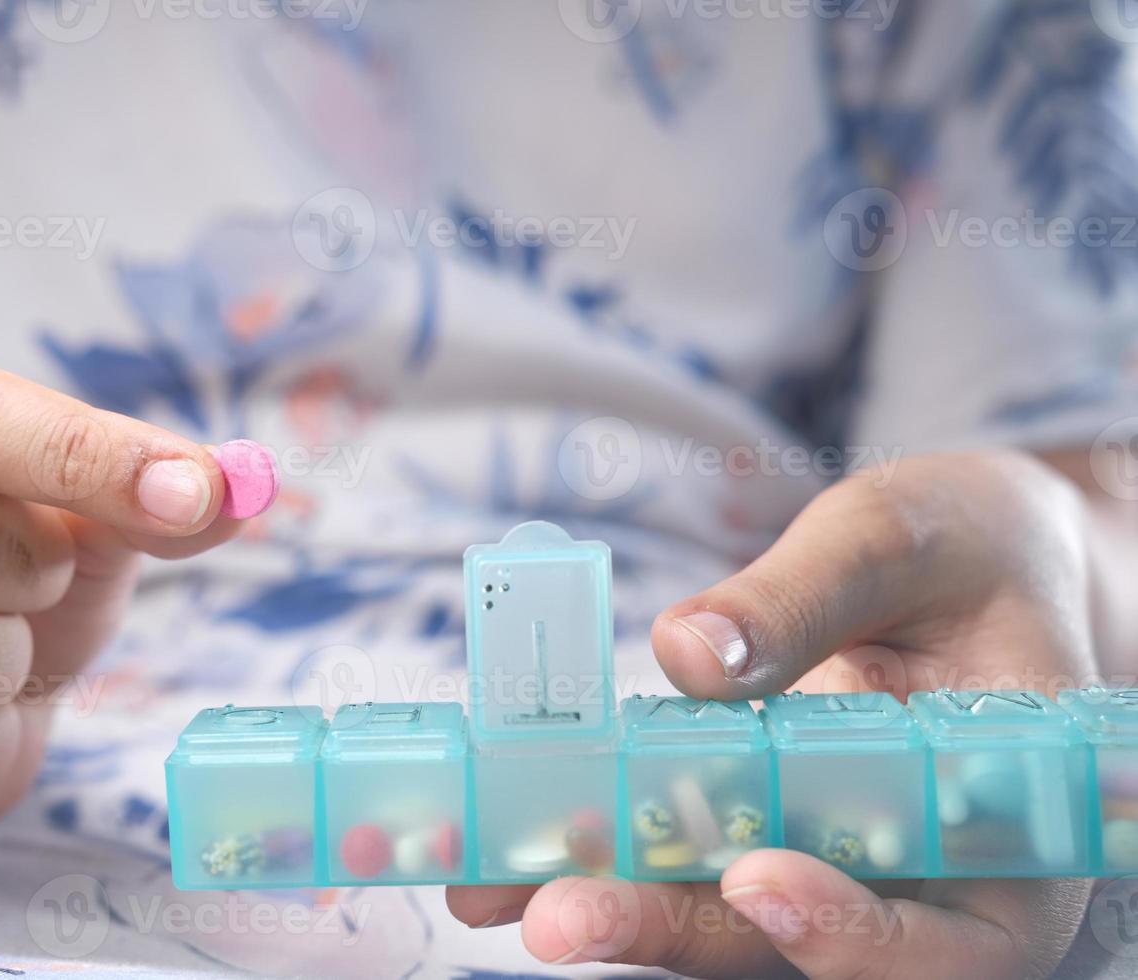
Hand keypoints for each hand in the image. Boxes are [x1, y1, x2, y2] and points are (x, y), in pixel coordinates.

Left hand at [448, 451, 1097, 977]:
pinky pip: (676, 857)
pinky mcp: (754, 830)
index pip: (954, 940)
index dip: (855, 936)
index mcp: (1001, 832)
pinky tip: (498, 839)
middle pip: (795, 945)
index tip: (757, 878)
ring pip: (717, 918)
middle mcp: (914, 879)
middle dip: (671, 929)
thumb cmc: (966, 546)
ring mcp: (824, 862)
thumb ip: (809, 595)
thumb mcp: (901, 541)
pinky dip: (592, 850)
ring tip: (483, 882)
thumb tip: (689, 654)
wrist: (964, 558)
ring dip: (601, 901)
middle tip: (554, 918)